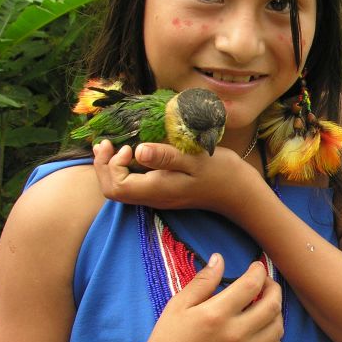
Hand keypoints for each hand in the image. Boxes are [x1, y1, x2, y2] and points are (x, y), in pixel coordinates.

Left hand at [91, 140, 258, 213]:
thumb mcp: (194, 159)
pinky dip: (126, 169)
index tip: (124, 146)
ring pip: (122, 188)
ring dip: (112, 167)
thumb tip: (138, 151)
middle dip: (103, 167)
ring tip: (115, 146)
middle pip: (113, 191)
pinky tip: (132, 153)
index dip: (109, 166)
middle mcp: (153, 198)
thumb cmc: (219, 172)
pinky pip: (134, 184)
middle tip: (106, 143)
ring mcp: (157, 197)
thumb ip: (165, 156)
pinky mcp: (163, 192)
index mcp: (157, 190)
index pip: (116, 186)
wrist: (238, 191)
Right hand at [137, 253, 283, 341]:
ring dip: (275, 313)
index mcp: (217, 314)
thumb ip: (203, 281)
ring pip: (277, 329)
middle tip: (266, 284)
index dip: (258, 271)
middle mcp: (235, 335)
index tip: (256, 267)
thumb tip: (220, 258)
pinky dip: (275, 340)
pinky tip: (263, 332)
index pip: (252, 285)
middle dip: (273, 288)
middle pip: (272, 305)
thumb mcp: (179, 305)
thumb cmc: (167, 339)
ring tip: (264, 307)